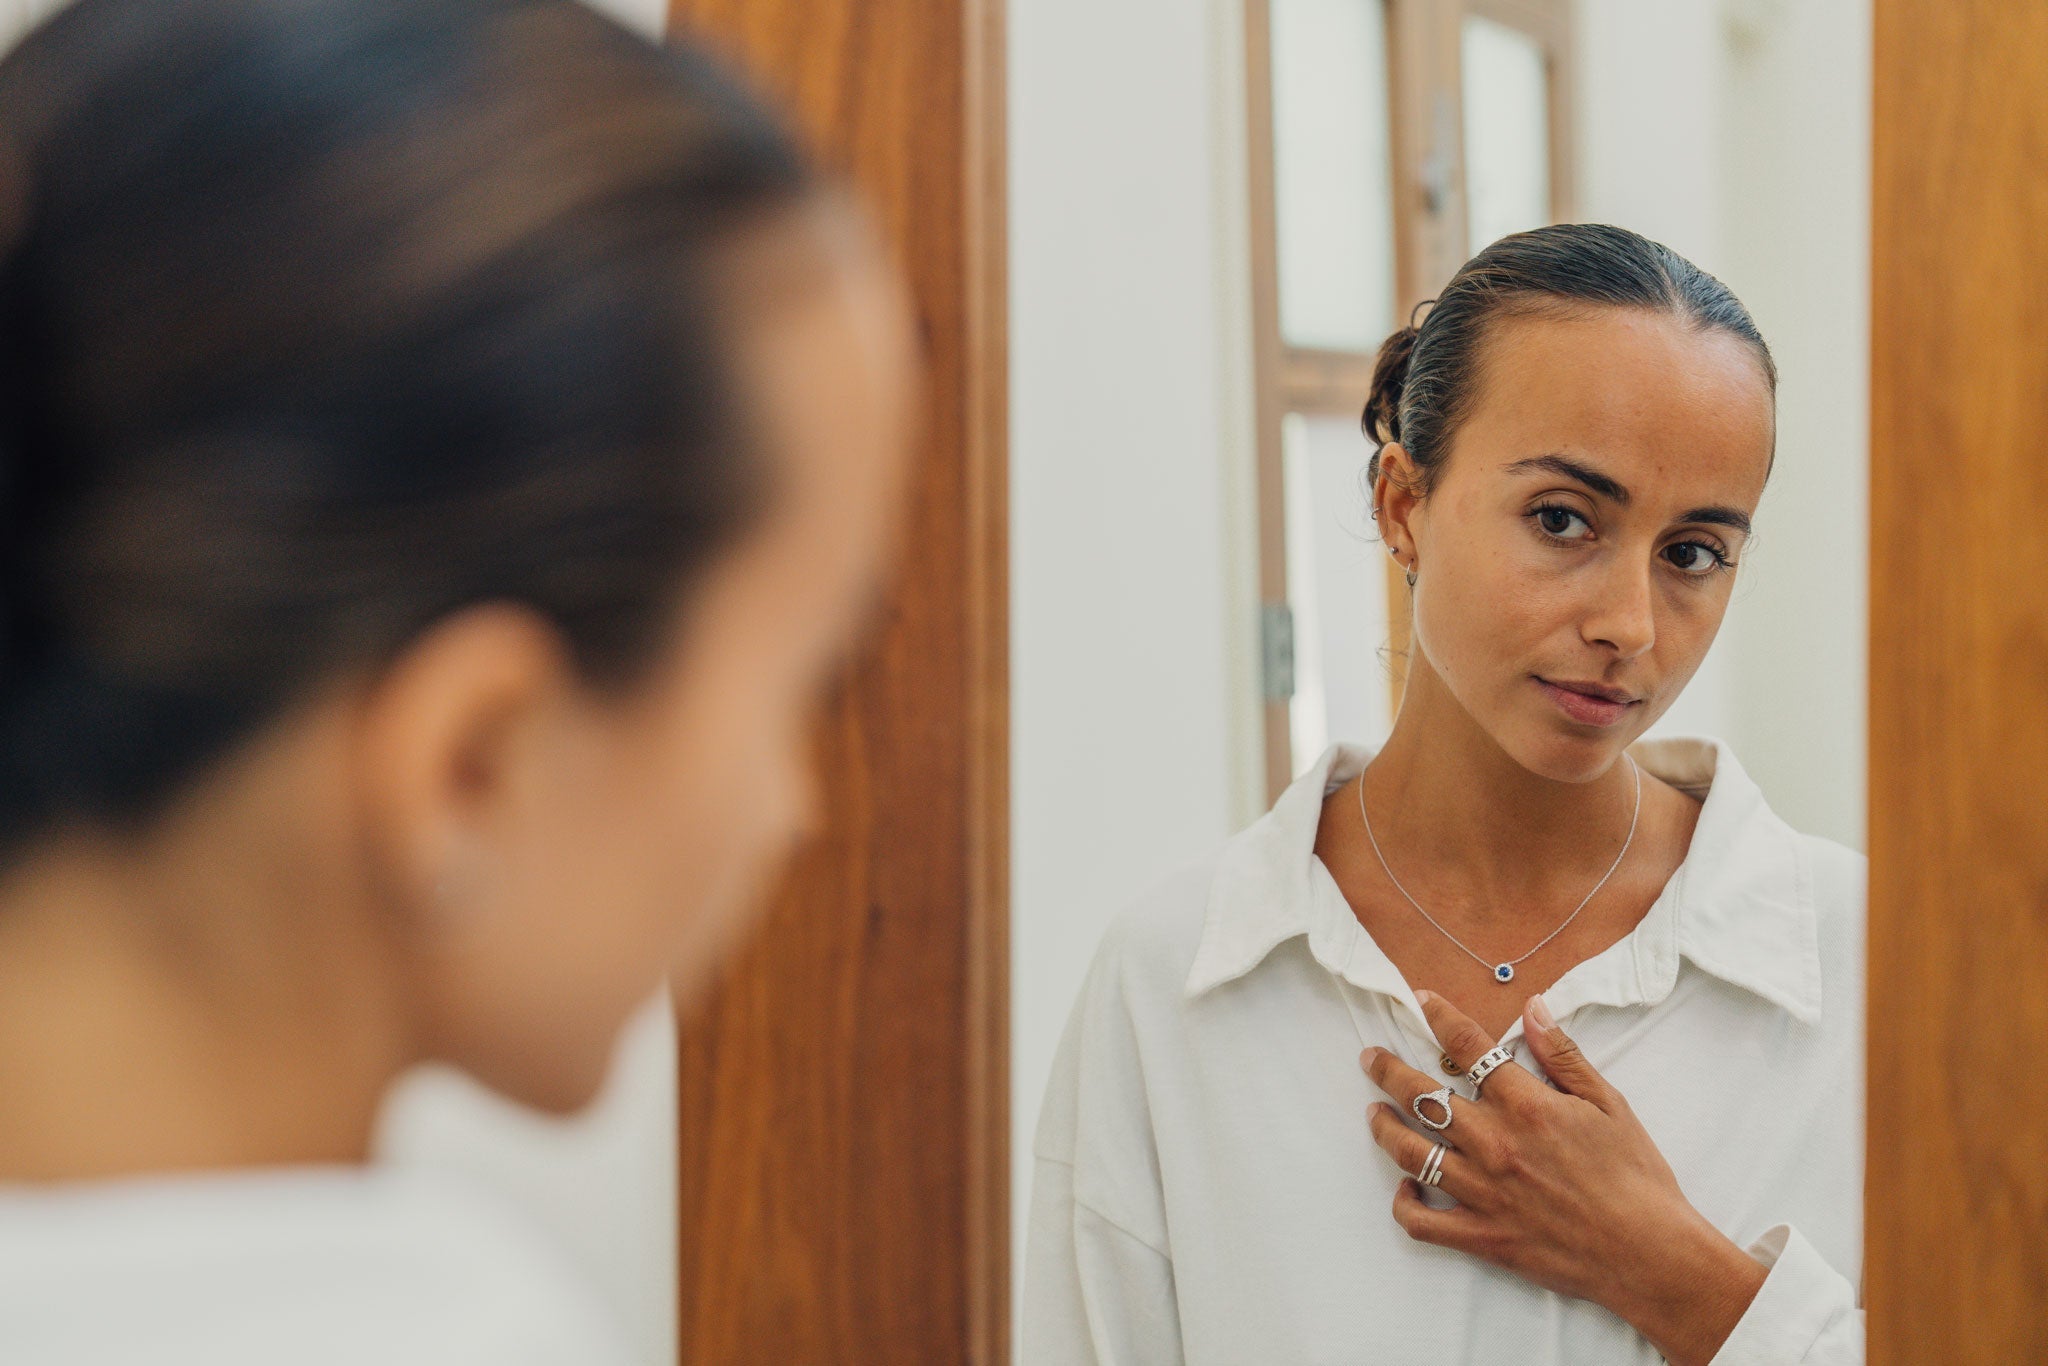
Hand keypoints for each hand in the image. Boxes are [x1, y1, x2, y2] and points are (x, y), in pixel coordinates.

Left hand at [1359, 990, 1768, 1365]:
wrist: (1651, 1253)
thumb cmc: (1636, 1176)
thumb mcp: (1609, 1103)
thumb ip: (1563, 1055)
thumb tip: (1533, 1007)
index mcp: (1527, 1106)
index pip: (1468, 1047)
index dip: (1439, 1017)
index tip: (1420, 1002)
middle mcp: (1495, 1144)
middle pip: (1421, 1095)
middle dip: (1387, 1070)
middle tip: (1371, 1057)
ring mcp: (1483, 1192)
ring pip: (1410, 1152)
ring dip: (1384, 1127)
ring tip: (1374, 1112)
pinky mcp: (1481, 1236)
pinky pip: (1421, 1222)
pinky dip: (1404, 1203)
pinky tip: (1406, 1187)